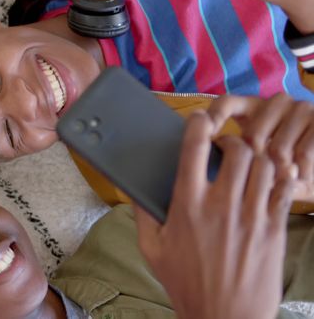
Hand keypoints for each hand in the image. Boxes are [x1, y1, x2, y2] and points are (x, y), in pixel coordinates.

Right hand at [134, 109, 295, 318]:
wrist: (225, 317)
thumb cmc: (186, 284)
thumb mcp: (151, 248)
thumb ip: (142, 213)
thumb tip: (134, 187)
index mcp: (187, 206)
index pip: (194, 150)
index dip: (198, 125)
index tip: (199, 119)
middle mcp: (221, 205)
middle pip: (237, 151)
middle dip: (233, 141)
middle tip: (226, 147)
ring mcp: (251, 216)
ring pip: (263, 165)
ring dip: (256, 157)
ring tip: (248, 162)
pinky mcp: (274, 229)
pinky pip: (282, 189)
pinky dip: (279, 176)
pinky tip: (270, 178)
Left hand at [203, 94, 313, 202]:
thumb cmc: (291, 167)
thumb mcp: (264, 161)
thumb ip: (242, 159)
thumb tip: (216, 164)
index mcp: (256, 107)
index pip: (226, 103)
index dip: (213, 118)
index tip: (208, 140)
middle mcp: (278, 102)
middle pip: (251, 135)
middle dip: (256, 164)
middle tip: (262, 180)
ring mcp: (302, 108)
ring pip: (277, 149)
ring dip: (281, 172)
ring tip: (285, 179)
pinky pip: (302, 153)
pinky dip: (301, 171)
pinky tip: (302, 176)